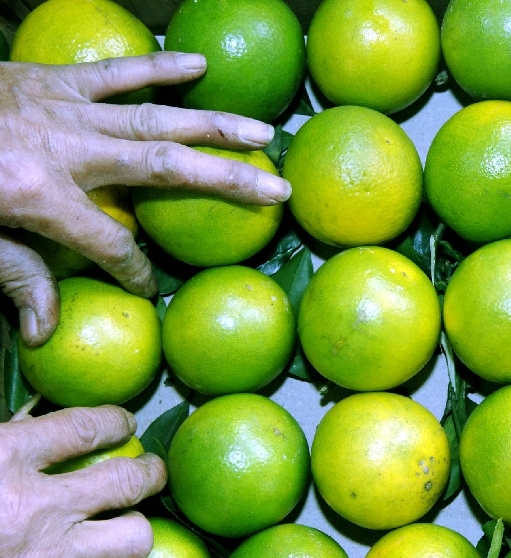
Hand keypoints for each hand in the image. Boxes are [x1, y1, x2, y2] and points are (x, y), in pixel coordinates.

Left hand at [0, 52, 292, 345]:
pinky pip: (115, 71)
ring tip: (263, 132)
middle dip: (226, 181)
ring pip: (156, 116)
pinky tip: (197, 64)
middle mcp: (67, 149)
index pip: (110, 243)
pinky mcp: (52, 79)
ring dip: (215, 125)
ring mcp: (64, 108)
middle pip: (163, 168)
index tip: (149, 287)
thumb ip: (16, 277)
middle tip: (277, 190)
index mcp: (40, 196)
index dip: (135, 270)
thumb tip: (43, 332)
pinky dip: (158, 67)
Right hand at [0, 405, 165, 557]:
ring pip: (132, 539)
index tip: (124, 422)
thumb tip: (33, 420)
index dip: (114, 420)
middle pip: (128, 481)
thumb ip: (1, 442)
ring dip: (130, 533)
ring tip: (124, 527)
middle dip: (150, 472)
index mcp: (2, 460)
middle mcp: (36, 509)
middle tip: (152, 471)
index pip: (85, 426)